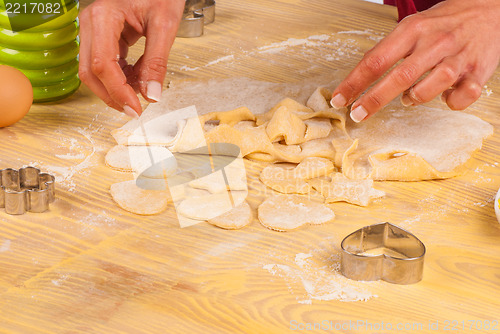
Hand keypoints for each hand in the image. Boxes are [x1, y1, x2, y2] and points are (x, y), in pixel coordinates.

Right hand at [79, 0, 184, 116]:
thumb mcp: (165, 25)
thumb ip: (157, 62)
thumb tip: (152, 95)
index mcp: (105, 17)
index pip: (102, 64)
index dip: (118, 92)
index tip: (135, 109)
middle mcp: (93, 23)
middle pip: (90, 72)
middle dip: (112, 95)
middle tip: (135, 109)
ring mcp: (95, 29)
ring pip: (94, 71)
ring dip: (117, 87)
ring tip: (142, 88)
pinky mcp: (103, 35)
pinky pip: (105, 63)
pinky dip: (121, 76)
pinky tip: (138, 77)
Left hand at [331, 0, 499, 121]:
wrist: (490, 9)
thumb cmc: (445, 22)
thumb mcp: (412, 27)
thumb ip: (388, 51)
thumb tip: (361, 79)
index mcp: (413, 30)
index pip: (376, 60)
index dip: (354, 82)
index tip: (339, 98)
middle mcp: (434, 43)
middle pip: (398, 77)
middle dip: (373, 100)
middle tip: (356, 115)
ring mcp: (457, 58)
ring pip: (427, 90)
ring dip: (413, 99)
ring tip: (409, 96)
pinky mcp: (478, 73)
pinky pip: (459, 99)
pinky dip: (449, 102)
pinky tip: (446, 94)